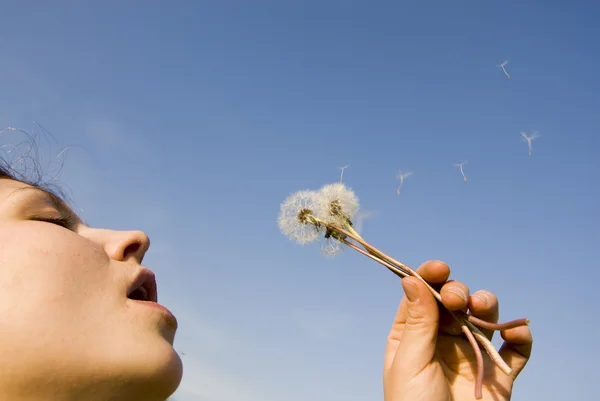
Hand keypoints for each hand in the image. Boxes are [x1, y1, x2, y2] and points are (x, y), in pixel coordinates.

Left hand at [383, 261, 532, 400]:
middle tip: (457, 299)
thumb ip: (417, 322)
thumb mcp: (409, 362)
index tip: (439, 267)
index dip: (429, 278)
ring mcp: (471, 355)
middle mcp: (442, 341)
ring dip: (486, 306)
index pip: (421, 297)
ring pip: (484, 318)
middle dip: (457, 292)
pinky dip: (520, 338)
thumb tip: (412, 278)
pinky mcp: (498, 375)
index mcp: (412, 336)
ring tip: (481, 308)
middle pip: (453, 302)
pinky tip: (515, 334)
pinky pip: (515, 351)